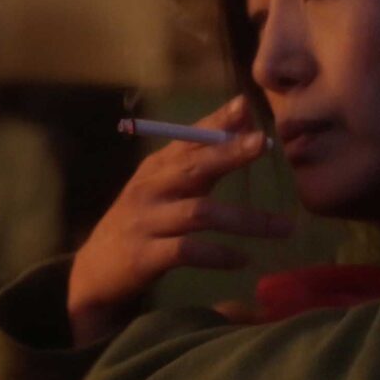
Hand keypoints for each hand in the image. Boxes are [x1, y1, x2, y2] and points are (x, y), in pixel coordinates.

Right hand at [67, 96, 291, 343]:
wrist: (94, 273)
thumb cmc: (143, 224)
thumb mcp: (164, 188)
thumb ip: (198, 160)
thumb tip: (245, 124)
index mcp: (157, 168)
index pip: (188, 137)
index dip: (216, 121)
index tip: (245, 105)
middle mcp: (150, 188)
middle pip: (193, 167)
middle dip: (229, 154)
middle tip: (263, 144)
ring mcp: (146, 221)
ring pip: (199, 213)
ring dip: (245, 220)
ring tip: (284, 227)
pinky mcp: (144, 256)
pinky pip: (186, 251)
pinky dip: (218, 254)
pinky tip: (243, 259)